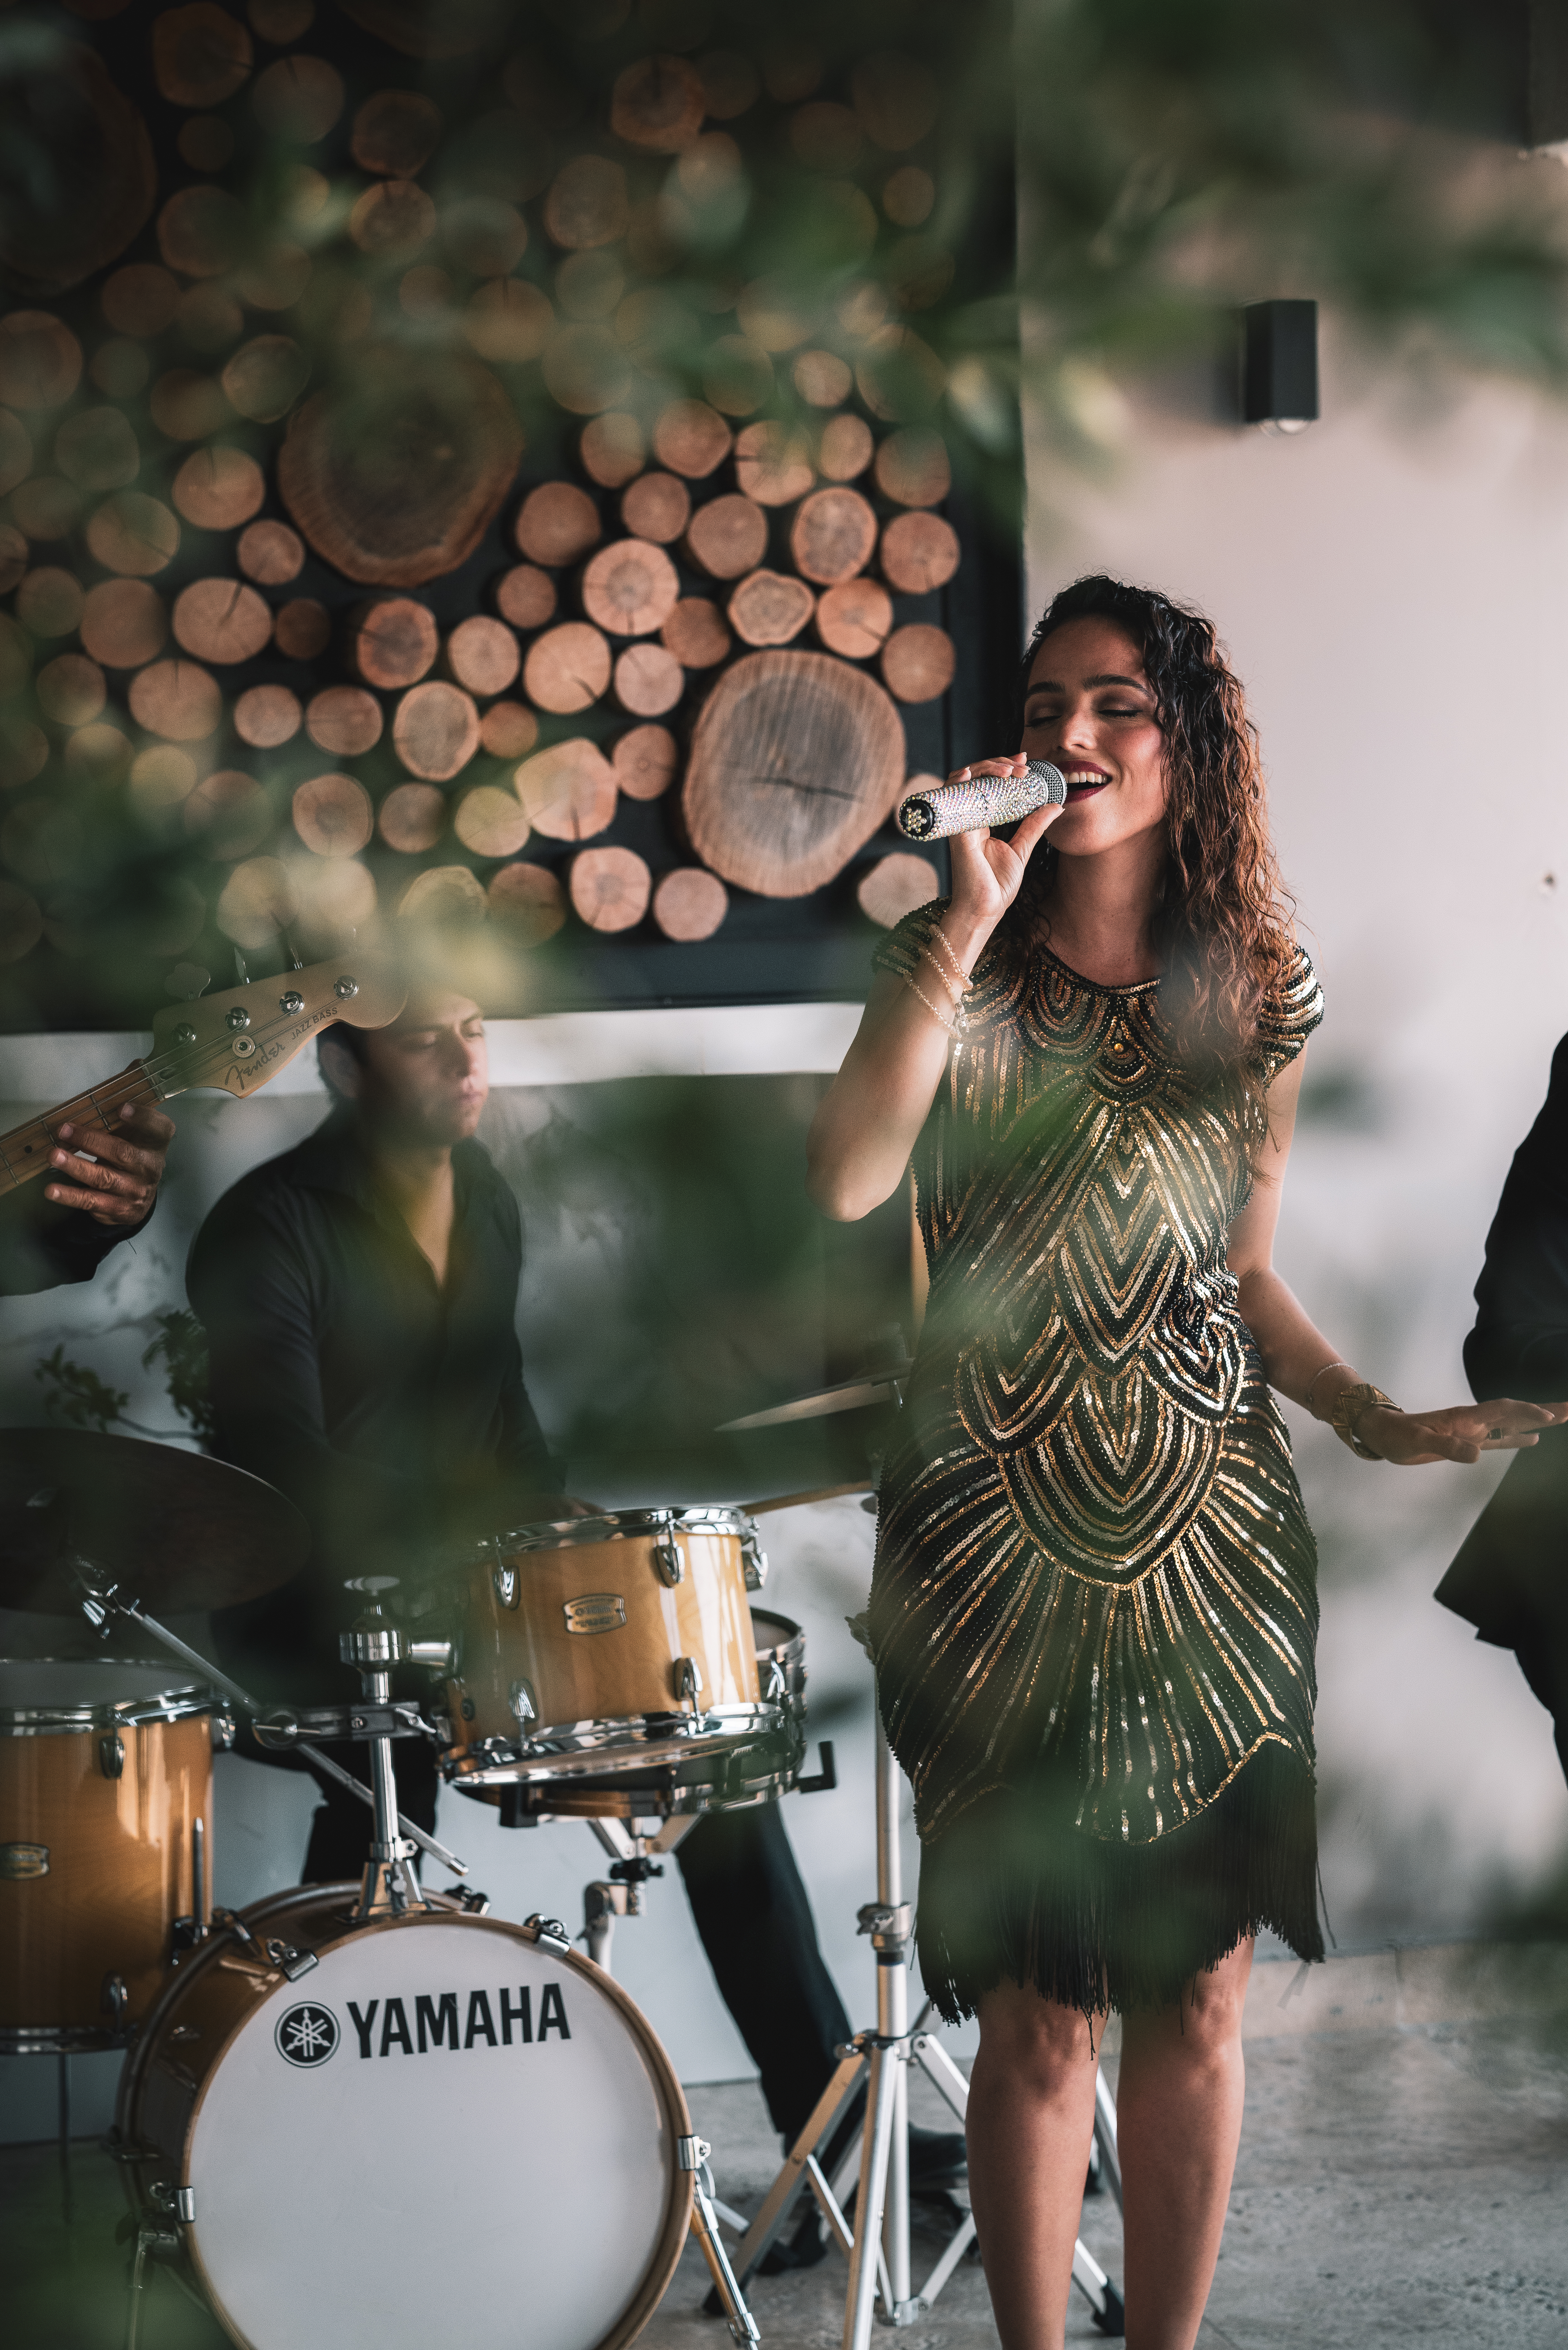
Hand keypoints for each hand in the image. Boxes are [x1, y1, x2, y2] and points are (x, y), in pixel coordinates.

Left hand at [45, 1102, 173, 1228]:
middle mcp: (150, 1168)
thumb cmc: (131, 1157)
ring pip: (104, 1178)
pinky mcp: (120, 1209)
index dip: (142, 1118)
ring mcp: (136, 1191)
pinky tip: (52, 1190)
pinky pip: (91, 1201)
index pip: (159, 1129)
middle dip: (90, 1141)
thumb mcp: (134, 1139)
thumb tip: (83, 1109)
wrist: (140, 1197)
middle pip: (123, 1153)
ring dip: (76, 1167)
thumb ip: (119, 1125)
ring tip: (53, 1156)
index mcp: (155, 1145)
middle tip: (63, 1130)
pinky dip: (70, 1195)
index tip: (121, 1108)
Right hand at [944, 756, 1063, 937]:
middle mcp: (969, 819)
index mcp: (983, 822)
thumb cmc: (997, 885)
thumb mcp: (1022, 849)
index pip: (989, 786)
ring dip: (985, 769)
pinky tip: (970, 773)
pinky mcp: (956, 833)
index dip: (1004, 769)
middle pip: (977, 779)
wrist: (984, 910)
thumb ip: (1034, 826)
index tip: (1024, 763)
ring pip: (964, 783)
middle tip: (1021, 765)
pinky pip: (952, 802)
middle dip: (998, 765)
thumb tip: (1055, 805)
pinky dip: (957, 783)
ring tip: (1008, 770)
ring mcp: (961, 824)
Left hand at [1359, 1395, 1567, 1465]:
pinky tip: (1534, 1440)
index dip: (1525, 1412)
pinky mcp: (1468, 1442)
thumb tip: (1476, 1454)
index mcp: (1463, 1417)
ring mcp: (1473, 1431)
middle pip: (1515, 1412)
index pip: (1501, 1410)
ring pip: (1511, 1424)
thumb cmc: (1396, 1436)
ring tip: (1563, 1417)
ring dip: (1536, 1421)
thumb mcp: (1416, 1442)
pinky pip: (1499, 1439)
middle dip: (1543, 1410)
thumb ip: (1446, 1446)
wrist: (1382, 1433)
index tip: (1548, 1416)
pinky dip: (1518, 1438)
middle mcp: (1473, 1421)